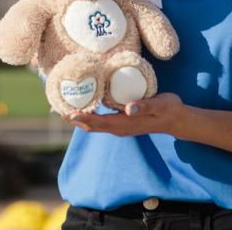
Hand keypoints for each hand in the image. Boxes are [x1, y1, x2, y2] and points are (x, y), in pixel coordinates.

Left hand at [67, 93, 186, 137]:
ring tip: (63, 105)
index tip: (66, 111)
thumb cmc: (168, 109)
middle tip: (55, 106)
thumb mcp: (159, 105)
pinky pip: (100, 119)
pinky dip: (88, 113)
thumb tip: (129, 108)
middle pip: (89, 125)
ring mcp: (119, 126)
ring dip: (78, 116)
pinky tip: (85, 104)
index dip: (81, 117)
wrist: (176, 119)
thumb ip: (145, 106)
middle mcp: (118, 128)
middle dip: (73, 117)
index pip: (97, 122)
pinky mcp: (122, 121)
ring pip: (93, 124)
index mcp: (124, 124)